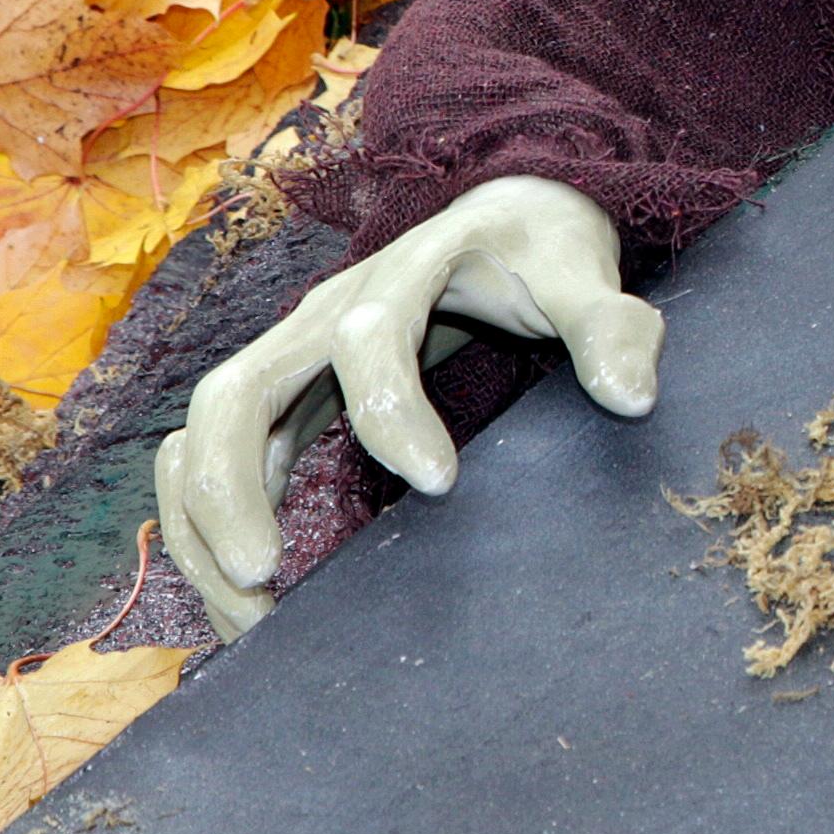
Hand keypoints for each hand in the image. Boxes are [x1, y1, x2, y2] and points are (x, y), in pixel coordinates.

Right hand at [155, 176, 661, 638]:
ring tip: (249, 615)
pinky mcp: (285, 398)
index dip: (393, 410)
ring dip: (202, 524)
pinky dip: (210, 526)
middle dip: (233, 486)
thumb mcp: (582, 272)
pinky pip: (215, 459)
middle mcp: (322, 316)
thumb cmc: (537, 250)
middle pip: (234, 391)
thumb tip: (630, 397)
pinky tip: (250, 597)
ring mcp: (291, 357)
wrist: (498, 217)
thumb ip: (611, 326)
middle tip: (266, 577)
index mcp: (403, 274)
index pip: (369, 337)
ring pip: (202, 436)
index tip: (443, 484)